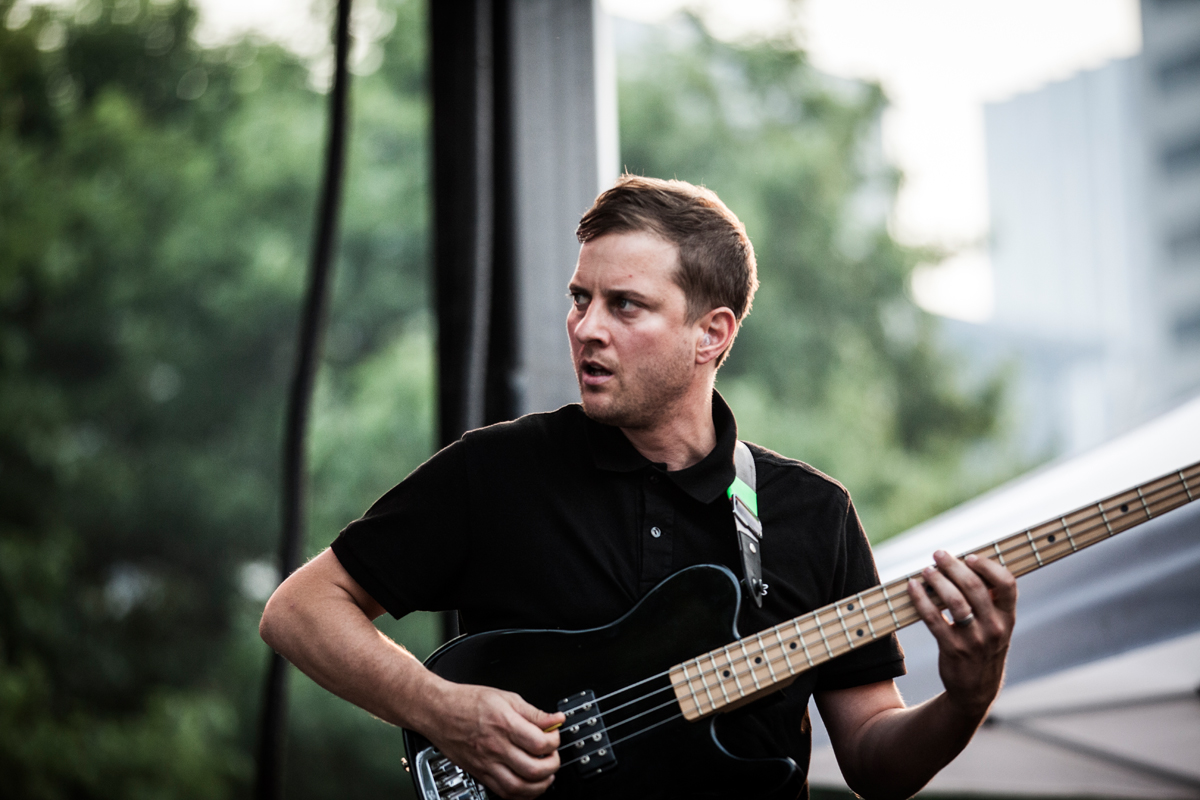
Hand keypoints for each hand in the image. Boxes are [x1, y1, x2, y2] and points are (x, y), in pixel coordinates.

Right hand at [423, 681, 565, 799]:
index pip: (539, 743)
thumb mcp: (506, 697)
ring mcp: (487, 763)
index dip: (554, 742)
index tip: (554, 736)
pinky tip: (529, 785)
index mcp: (505, 724)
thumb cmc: (468, 702)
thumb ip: (533, 712)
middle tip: (553, 756)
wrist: (438, 711)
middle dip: (552, 765)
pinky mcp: (480, 773)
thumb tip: (555, 719)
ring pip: (519, 787)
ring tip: (546, 774)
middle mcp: (496, 747)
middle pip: (533, 769)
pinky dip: (521, 794)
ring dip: (540, 785)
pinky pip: (504, 792)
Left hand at [908, 550, 1016, 719]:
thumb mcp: (998, 628)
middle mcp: (994, 628)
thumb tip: (968, 566)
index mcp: (1008, 619)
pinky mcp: (952, 648)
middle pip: (975, 587)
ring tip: (926, 570)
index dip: (988, 566)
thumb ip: (991, 602)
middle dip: (954, 566)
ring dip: (937, 581)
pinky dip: (921, 599)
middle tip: (938, 554)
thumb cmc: (984, 649)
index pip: (1007, 585)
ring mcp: (974, 640)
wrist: (976, 690)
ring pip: (954, 601)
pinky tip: (913, 587)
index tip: (970, 556)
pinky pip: (933, 618)